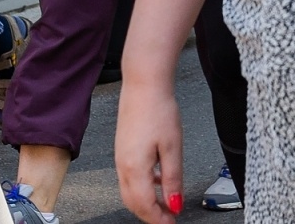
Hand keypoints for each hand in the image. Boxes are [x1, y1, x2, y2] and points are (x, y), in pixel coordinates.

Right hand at [116, 79, 184, 223]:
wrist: (143, 85)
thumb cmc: (158, 111)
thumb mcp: (173, 148)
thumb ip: (172, 180)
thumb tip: (174, 204)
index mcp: (134, 168)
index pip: (144, 206)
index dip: (159, 219)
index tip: (173, 223)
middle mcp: (123, 165)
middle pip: (132, 203)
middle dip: (150, 215)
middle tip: (170, 217)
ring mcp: (120, 157)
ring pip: (129, 191)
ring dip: (146, 202)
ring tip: (166, 202)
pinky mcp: (122, 149)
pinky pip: (128, 177)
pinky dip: (141, 187)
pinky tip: (158, 180)